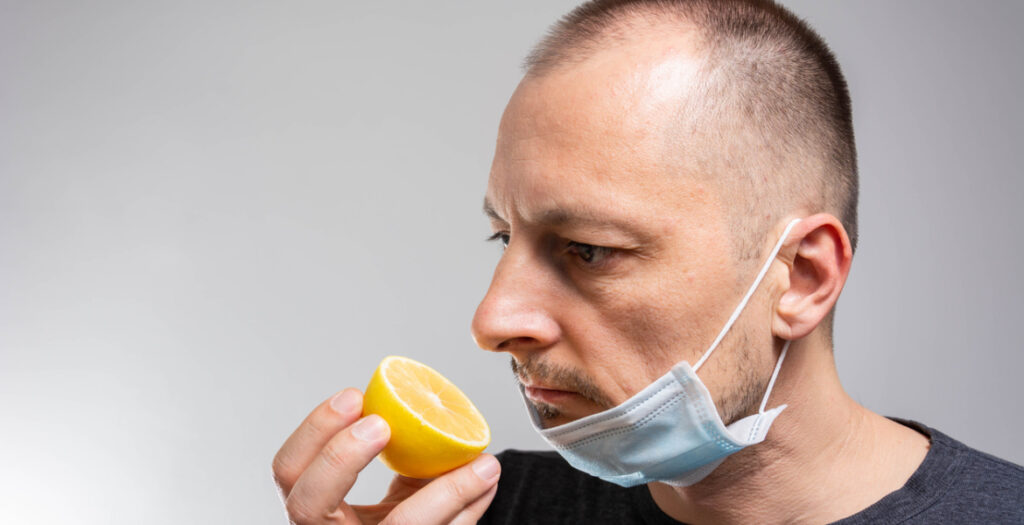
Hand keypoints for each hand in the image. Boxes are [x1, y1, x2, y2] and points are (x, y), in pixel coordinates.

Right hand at [273, 388, 500, 523]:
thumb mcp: (395, 497)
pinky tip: (486, 478)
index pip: (288, 472)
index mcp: (316, 514)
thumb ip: (406, 455)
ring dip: (447, 490)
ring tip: (482, 462)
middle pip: (307, 505)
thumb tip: (434, 404)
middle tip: (380, 423)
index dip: (314, 433)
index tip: (356, 396)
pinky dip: (469, 504)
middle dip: (339, 458)